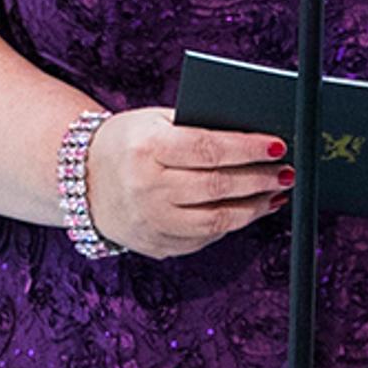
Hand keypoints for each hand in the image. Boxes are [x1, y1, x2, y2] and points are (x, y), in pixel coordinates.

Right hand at [83, 106, 292, 259]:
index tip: (278, 145)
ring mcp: (152, 222)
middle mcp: (147, 188)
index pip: (208, 149)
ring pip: (217, 220)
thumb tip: (255, 138)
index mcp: (146, 148)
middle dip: (259, 179)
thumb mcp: (154, 121)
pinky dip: (233, 224)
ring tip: (276, 192)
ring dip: (254, 207)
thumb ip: (198, 128)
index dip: (248, 149)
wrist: (82, 181)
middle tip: (285, 172)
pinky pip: (205, 238)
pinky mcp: (158, 245)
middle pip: (217, 187)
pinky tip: (250, 210)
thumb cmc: (128, 143)